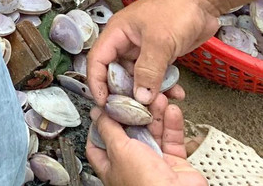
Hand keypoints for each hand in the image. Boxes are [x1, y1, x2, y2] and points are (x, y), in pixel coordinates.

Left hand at [87, 103, 205, 185]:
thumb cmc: (144, 184)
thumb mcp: (119, 150)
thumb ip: (108, 130)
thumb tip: (97, 113)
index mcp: (111, 167)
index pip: (98, 143)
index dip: (100, 124)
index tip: (104, 107)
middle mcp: (132, 166)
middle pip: (129, 134)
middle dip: (134, 114)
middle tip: (137, 96)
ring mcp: (154, 165)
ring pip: (153, 134)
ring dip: (155, 115)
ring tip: (157, 97)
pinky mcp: (175, 165)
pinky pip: (172, 141)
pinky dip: (173, 125)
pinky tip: (172, 110)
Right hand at [88, 0, 217, 105]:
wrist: (204, 0)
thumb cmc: (175, 11)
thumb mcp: (160, 42)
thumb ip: (148, 71)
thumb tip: (140, 98)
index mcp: (116, 33)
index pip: (98, 61)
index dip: (96, 82)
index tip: (104, 104)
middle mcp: (126, 43)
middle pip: (117, 72)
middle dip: (125, 92)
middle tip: (135, 111)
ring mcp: (144, 49)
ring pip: (138, 77)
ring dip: (148, 91)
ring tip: (161, 105)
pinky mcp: (161, 55)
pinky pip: (156, 76)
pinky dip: (164, 86)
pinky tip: (176, 94)